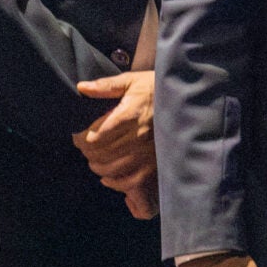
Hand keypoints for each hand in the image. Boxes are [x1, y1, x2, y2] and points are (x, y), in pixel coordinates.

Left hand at [74, 72, 156, 217]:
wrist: (188, 102)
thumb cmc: (157, 90)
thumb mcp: (132, 81)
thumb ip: (106, 86)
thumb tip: (81, 88)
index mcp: (130, 116)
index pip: (94, 136)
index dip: (81, 139)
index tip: (79, 136)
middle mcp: (138, 137)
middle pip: (100, 155)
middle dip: (88, 153)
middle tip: (86, 148)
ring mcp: (147, 156)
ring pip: (110, 170)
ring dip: (98, 167)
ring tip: (96, 160)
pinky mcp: (155, 168)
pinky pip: (130, 184)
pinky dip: (116, 184)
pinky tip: (110, 178)